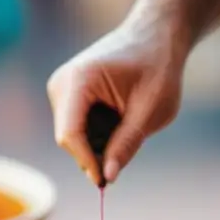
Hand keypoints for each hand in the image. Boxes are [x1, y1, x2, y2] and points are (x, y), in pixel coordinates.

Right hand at [47, 19, 186, 184]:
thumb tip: (107, 178)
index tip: (106, 182)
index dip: (87, 162)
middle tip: (130, 147)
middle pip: (70, 139)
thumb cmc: (158, 67)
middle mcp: (62, 84)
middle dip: (96, 153)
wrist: (156, 36)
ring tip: (130, 121)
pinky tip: (121, 117)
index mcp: (78, 80)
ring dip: (101, 142)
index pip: (70, 135)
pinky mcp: (68, 97)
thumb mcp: (151, 111)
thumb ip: (127, 144)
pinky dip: (100, 133)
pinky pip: (79, 129)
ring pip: (75, 137)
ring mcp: (62, 90)